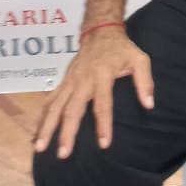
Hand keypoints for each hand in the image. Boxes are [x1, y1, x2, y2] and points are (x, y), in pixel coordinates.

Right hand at [33, 29, 153, 156]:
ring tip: (41, 148)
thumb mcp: (140, 59)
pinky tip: (35, 133)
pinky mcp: (62, 82)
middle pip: (72, 110)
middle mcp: (82, 80)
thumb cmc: (121, 49)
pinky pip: (49, 101)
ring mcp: (69, 81)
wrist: (100, 31)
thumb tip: (149, 104)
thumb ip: (145, 82)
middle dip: (67, 133)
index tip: (104, 144)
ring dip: (47, 128)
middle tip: (63, 154)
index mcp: (102, 76)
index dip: (103, 124)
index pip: (103, 104)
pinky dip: (41, 117)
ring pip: (54, 107)